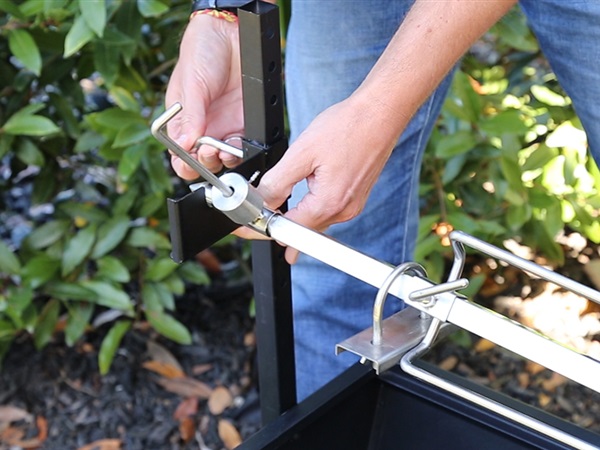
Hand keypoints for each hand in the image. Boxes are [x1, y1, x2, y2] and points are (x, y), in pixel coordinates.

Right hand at [166, 15, 243, 179]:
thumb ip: (190, 116)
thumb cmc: (202, 51)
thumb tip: (184, 145)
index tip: (189, 161)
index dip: (183, 163)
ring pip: (224, 158)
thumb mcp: (192, 83)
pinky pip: (244, 146)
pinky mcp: (244, 123)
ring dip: (223, 160)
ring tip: (222, 149)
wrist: (231, 31)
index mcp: (183, 121)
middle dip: (205, 163)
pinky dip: (241, 151)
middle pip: (202, 162)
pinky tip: (237, 144)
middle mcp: (203, 128)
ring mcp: (224, 127)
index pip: (179, 154)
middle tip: (207, 151)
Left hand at [245, 94, 406, 262]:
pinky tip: (304, 189)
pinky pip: (327, 210)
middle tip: (259, 206)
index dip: (265, 227)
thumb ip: (278, 182)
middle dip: (279, 220)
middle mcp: (343, 211)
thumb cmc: (348, 127)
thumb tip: (262, 201)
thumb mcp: (302, 153)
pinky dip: (311, 205)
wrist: (380, 114)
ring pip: (314, 220)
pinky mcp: (356, 198)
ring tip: (281, 194)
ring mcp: (352, 206)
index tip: (249, 227)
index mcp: (329, 204)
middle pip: (302, 229)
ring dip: (295, 212)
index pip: (289, 231)